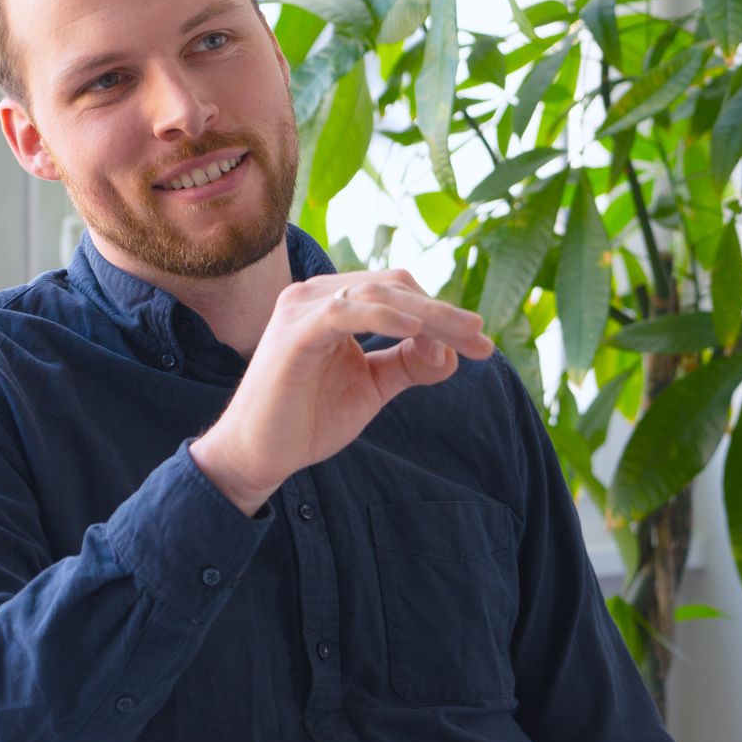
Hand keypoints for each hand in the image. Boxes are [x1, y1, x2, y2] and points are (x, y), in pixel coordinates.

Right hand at [190, 270, 495, 513]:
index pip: (399, 291)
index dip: (444, 312)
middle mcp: (316, 296)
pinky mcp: (292, 335)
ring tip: (464, 335)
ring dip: (428, 313)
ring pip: (376, 293)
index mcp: (334, 302)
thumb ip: (408, 363)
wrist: (259, 455)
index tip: (482, 344)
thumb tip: (448, 349)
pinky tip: (415, 330)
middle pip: (395, 286)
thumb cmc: (308, 418)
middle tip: (482, 339)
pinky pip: (342, 312)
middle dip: (444, 312)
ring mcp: (301, 311)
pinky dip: (381, 316)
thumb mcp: (372, 386)